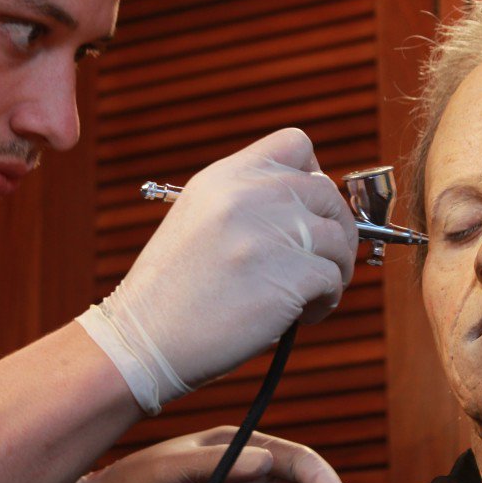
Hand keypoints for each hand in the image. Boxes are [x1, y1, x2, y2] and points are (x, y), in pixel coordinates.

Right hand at [77, 128, 357, 412]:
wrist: (143, 338)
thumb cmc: (171, 291)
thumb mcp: (198, 219)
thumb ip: (247, 202)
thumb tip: (310, 211)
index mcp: (224, 178)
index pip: (295, 143)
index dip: (315, 175)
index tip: (308, 210)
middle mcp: (248, 196)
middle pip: (327, 193)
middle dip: (335, 230)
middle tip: (322, 261)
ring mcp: (269, 234)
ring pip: (338, 238)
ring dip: (334, 270)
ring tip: (310, 295)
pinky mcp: (288, 276)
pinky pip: (334, 278)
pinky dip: (327, 300)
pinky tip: (302, 314)